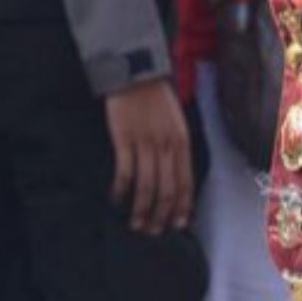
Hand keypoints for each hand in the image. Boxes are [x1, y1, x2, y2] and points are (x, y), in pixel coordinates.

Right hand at [105, 78, 192, 235]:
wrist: (134, 70)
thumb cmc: (153, 94)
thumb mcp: (175, 119)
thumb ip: (176, 145)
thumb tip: (174, 173)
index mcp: (182, 141)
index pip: (185, 183)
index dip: (181, 207)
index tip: (176, 224)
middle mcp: (166, 145)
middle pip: (167, 190)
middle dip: (160, 215)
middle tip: (153, 230)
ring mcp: (145, 142)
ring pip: (147, 187)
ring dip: (141, 209)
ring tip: (135, 223)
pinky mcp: (124, 138)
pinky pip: (125, 172)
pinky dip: (121, 190)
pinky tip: (116, 198)